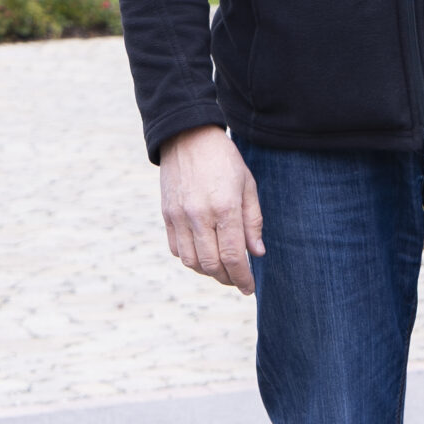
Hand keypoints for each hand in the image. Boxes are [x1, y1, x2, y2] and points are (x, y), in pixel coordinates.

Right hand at [158, 125, 264, 294]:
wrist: (188, 136)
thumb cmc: (223, 159)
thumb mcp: (247, 185)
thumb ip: (253, 221)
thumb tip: (256, 253)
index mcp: (225, 207)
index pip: (233, 256)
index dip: (243, 278)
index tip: (250, 288)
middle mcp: (199, 215)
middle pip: (212, 265)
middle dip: (227, 278)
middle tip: (238, 280)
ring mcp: (179, 216)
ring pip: (191, 262)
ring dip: (208, 272)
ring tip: (221, 268)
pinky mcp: (167, 214)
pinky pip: (176, 249)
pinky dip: (190, 259)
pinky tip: (203, 253)